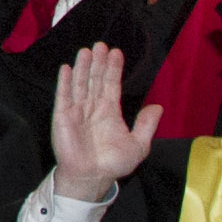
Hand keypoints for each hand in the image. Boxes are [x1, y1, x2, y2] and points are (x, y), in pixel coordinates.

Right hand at [50, 41, 163, 201]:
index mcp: (109, 111)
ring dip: (82, 67)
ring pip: (80, 83)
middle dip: (98, 62)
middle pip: (95, 79)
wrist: (91, 177)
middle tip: (101, 44)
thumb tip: (158, 106)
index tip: (116, 52)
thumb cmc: (113, 163)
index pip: (111, 84)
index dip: (113, 69)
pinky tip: (66, 68)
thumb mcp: (138, 144)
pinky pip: (64, 96)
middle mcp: (93, 107)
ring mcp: (77, 110)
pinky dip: (64, 82)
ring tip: (86, 51)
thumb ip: (147, 125)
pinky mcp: (63, 116)